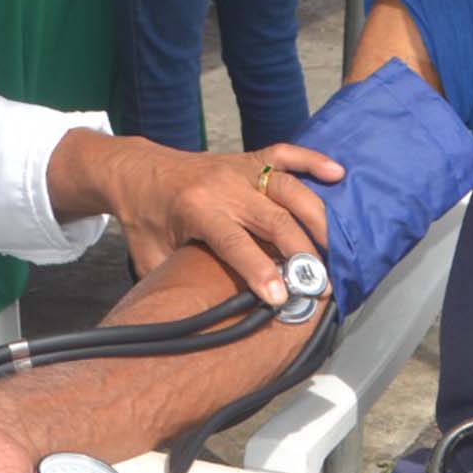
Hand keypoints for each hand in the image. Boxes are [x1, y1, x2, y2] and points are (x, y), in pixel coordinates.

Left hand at [108, 141, 342, 302]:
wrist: (135, 171)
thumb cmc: (145, 219)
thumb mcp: (149, 257)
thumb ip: (175, 282)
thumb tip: (198, 318)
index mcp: (195, 209)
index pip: (234, 243)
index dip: (259, 271)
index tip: (281, 296)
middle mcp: (221, 186)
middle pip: (272, 218)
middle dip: (301, 251)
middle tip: (321, 282)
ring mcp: (237, 169)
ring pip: (287, 187)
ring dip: (316, 216)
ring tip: (335, 247)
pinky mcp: (247, 159)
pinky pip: (284, 154)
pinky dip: (312, 161)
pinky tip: (337, 174)